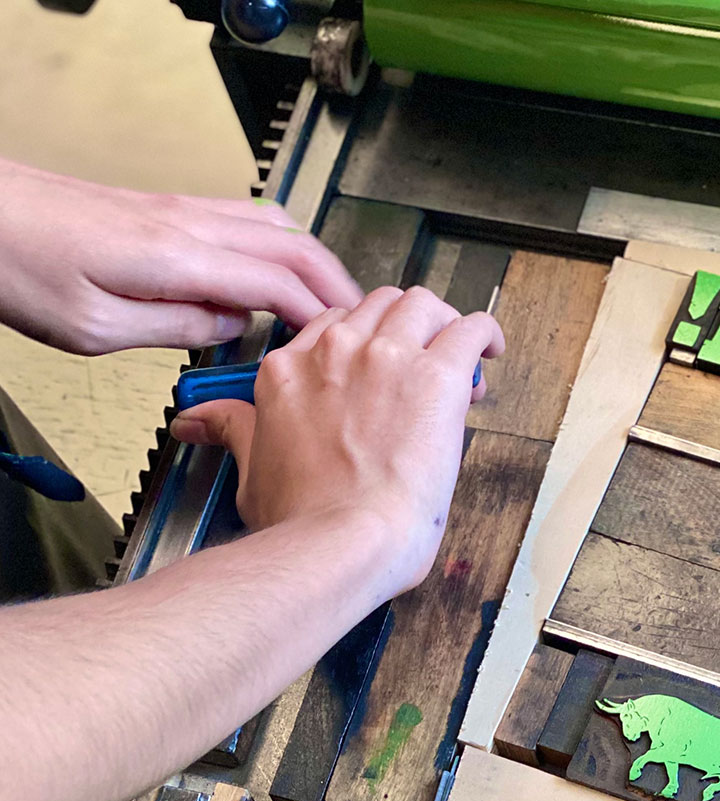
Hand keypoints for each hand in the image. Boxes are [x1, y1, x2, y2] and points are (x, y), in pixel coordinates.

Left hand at [0, 159, 362, 353]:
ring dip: (310, 262)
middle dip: (334, 284)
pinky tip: (270, 275)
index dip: (321, 315)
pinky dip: (276, 249)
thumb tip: (228, 330)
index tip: (345, 345)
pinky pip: (240, 222)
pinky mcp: (158, 208)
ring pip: (271, 224)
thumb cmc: (20, 265)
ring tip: (327, 302)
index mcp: (176, 255)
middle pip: (290, 243)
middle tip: (359, 324)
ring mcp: (174, 209)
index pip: (278, 280)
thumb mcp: (97, 330)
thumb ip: (175, 328)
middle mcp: (184, 222)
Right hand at [171, 286, 504, 594]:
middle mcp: (334, 352)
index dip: (363, 344)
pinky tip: (489, 350)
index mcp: (289, 371)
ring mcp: (385, 358)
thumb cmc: (303, 524)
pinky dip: (483, 334)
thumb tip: (198, 421)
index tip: (381, 371)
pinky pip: (468, 329)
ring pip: (422, 305)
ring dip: (442, 325)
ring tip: (460, 359)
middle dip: (405, 329)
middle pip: (378, 306)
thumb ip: (234, 432)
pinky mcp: (435, 376)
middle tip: (424, 365)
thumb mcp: (252, 471)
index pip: (331, 325)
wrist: (341, 543)